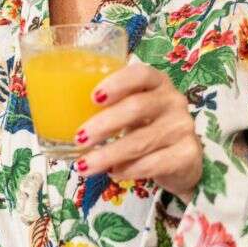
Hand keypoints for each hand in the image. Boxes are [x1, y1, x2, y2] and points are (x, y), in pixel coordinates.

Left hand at [73, 61, 202, 201]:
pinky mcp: (188, 155)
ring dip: (109, 154)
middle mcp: (173, 100)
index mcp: (157, 82)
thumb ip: (108, 107)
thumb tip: (59, 116)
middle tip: (79, 138)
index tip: (93, 97)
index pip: (141, 74)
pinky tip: (113, 173)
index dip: (117, 83)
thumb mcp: (130, 111)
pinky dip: (129, 170)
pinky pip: (154, 163)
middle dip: (104, 124)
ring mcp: (183, 127)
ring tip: (84, 165)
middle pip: (137, 108)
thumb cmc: (146, 127)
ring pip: (141, 141)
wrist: (182, 159)